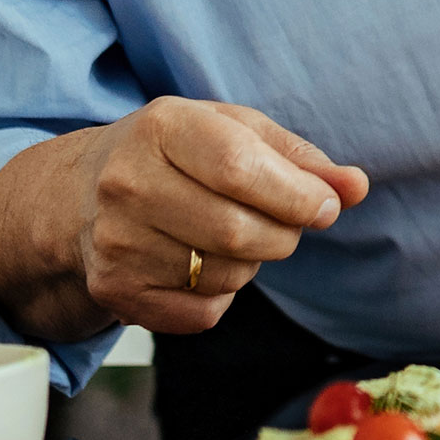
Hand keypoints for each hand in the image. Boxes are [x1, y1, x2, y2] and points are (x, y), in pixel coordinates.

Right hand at [0, 97, 368, 337]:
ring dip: (252, 263)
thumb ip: (303, 161)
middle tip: (282, 224)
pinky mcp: (117, 290)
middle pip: (240, 232)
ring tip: (226, 235)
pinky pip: (205, 311)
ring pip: (228, 275)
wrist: (83, 196)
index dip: (298, 196)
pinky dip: (220, 295)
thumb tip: (356, 187)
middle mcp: (127, 184)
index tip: (323, 207)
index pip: (243, 170)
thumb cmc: (181, 156)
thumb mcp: (238, 134)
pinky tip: (196, 263)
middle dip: (283, 234)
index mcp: (162, 128)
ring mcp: (116, 241)